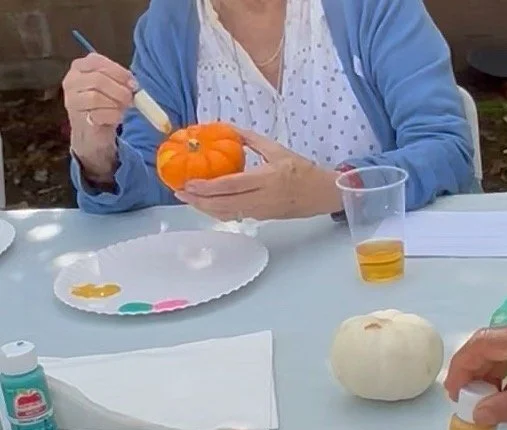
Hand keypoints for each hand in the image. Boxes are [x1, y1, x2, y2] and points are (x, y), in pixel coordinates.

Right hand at [63, 52, 134, 181]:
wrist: (93, 132)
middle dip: (119, 90)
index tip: (133, 83)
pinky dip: (112, 116)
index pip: (96, 61)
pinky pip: (98, 114)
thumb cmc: (103, 106)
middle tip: (130, 99)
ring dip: (115, 104)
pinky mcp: (77, 118)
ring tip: (122, 109)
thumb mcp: (112, 88)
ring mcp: (72, 99)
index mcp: (79, 67)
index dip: (118, 71)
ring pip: (96, 97)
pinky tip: (116, 118)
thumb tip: (133, 84)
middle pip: (98, 79)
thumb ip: (120, 81)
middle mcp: (71, 80)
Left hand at [177, 129, 340, 220]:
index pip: (230, 186)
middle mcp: (262, 198)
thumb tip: (228, 129)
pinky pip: (236, 216)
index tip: (188, 182)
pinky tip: (207, 206)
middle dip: (199, 200)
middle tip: (179, 193)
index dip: (207, 187)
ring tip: (188, 200)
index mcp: (266, 179)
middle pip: (224, 204)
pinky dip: (219, 212)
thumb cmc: (302, 170)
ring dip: (206, 208)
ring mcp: (262, 211)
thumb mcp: (277, 149)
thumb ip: (251, 140)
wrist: (322, 194)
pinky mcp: (263, 217)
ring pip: (228, 213)